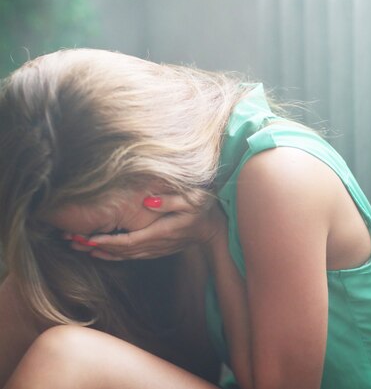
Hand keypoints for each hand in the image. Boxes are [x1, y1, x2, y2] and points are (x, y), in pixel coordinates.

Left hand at [75, 195, 217, 260]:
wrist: (214, 229)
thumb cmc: (203, 210)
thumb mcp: (192, 199)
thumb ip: (169, 200)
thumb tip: (146, 201)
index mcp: (161, 232)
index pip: (128, 241)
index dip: (106, 241)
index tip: (87, 237)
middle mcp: (155, 245)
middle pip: (120, 251)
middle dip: (95, 247)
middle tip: (72, 241)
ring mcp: (155, 250)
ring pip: (123, 256)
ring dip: (101, 252)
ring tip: (80, 247)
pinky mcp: (156, 250)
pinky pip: (130, 256)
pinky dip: (113, 255)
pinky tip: (101, 253)